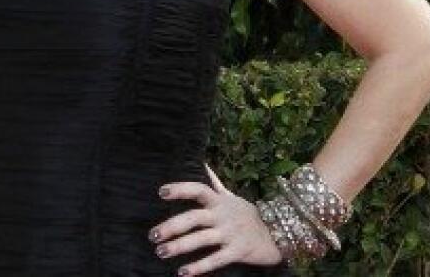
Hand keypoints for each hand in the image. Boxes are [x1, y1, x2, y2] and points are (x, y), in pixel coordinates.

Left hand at [149, 163, 283, 273]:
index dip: (180, 189)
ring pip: (201, 239)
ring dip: (179, 246)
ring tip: (161, 252)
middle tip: (153, 234)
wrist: (276, 235)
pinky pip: (215, 260)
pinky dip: (199, 267)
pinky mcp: (237, 251)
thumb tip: (203, 164)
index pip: (198, 190)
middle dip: (172, 226)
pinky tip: (182, 272)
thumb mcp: (232, 197)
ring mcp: (230, 233)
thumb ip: (215, 183)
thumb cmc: (247, 216)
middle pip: (194, 217)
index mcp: (219, 202)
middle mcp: (223, 216)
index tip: (161, 192)